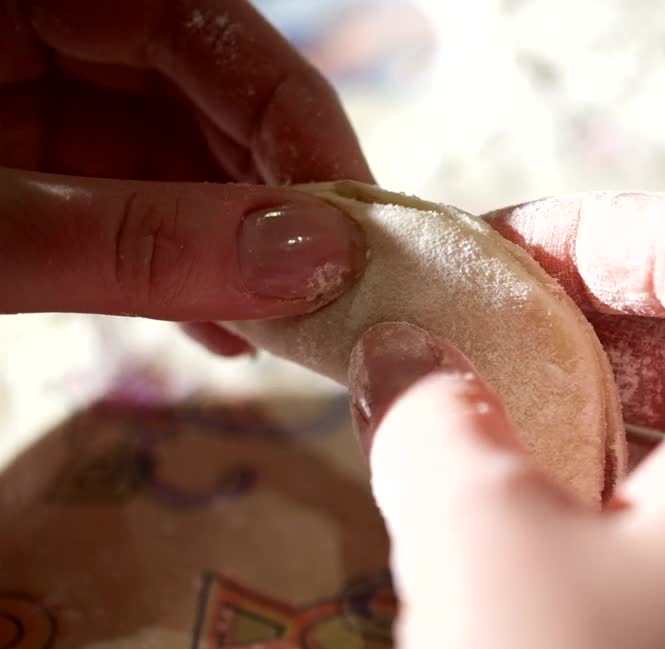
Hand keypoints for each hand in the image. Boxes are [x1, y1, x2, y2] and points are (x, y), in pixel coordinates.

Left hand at [0, 0, 371, 348]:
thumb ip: (139, 241)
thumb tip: (320, 260)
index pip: (205, 27)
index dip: (297, 123)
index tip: (359, 230)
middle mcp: (45, 33)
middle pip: (208, 98)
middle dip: (279, 201)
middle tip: (342, 292)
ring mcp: (36, 101)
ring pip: (181, 160)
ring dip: (242, 253)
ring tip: (296, 331)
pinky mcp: (33, 169)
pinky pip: (129, 206)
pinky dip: (179, 269)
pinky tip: (227, 331)